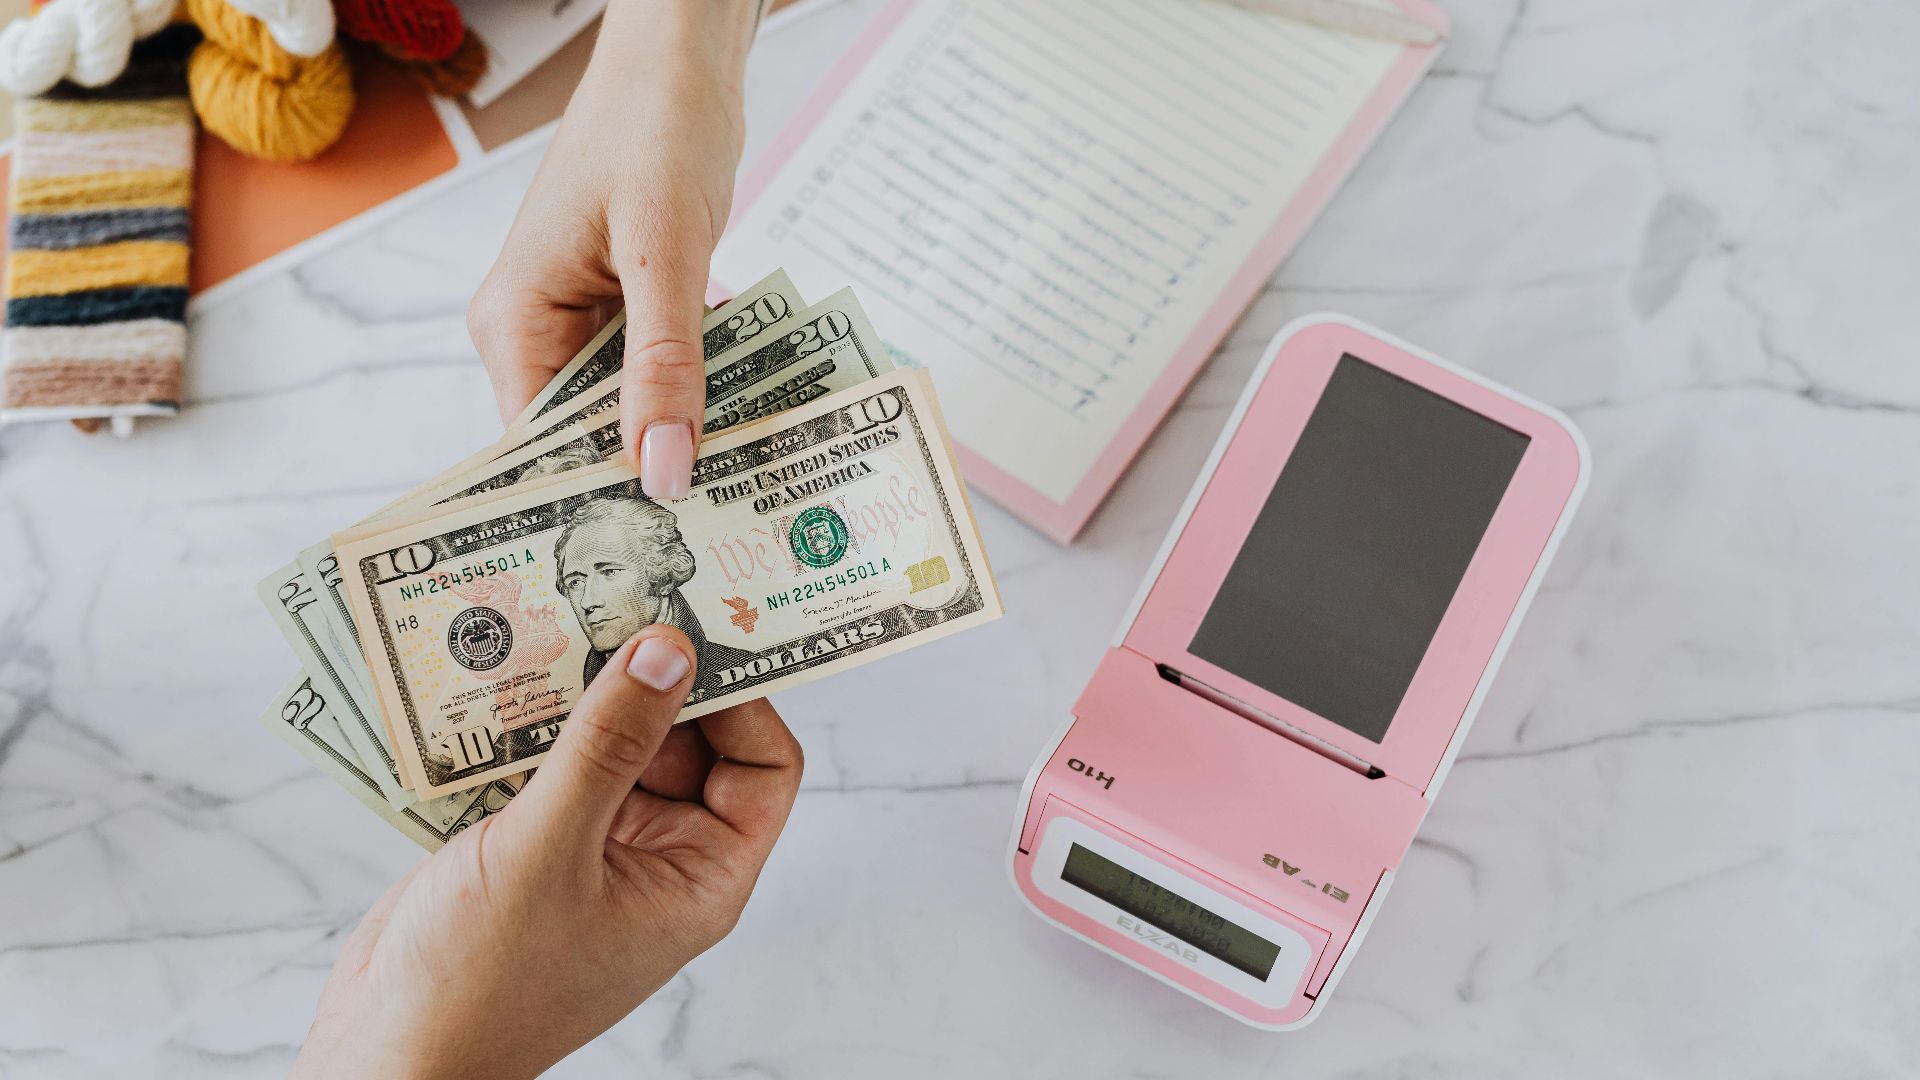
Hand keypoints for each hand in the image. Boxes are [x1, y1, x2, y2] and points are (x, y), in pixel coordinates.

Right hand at [292, 627, 803, 1078]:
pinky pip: (556, 762)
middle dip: (655, 677)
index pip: (762, 767)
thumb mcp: (550, 849)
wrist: (385, 1051)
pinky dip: (534, 721)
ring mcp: (596, 849)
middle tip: (618, 598)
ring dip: (587, 690)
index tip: (702, 628)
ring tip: (558, 615)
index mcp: (698, 878)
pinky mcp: (535, 840)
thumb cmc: (478, 982)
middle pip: (688, 741)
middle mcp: (659, 859)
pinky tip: (501, 671)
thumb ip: (608, 744)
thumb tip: (668, 649)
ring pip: (615, 743)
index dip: (745, 697)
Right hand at [467, 0, 761, 497]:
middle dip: (651, 479)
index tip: (662, 559)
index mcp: (512, 321)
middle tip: (727, 540)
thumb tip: (662, 472)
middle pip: (586, 439)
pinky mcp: (625, 308)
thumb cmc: (655, 125)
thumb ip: (664, 363)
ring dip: (685, 438)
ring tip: (750, 497)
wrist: (680, 56)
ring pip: (630, 410)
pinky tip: (754, 426)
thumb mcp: (665, 249)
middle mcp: (532, 330)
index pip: (539, 452)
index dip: (595, 505)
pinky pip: (658, 373)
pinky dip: (701, 393)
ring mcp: (579, 321)